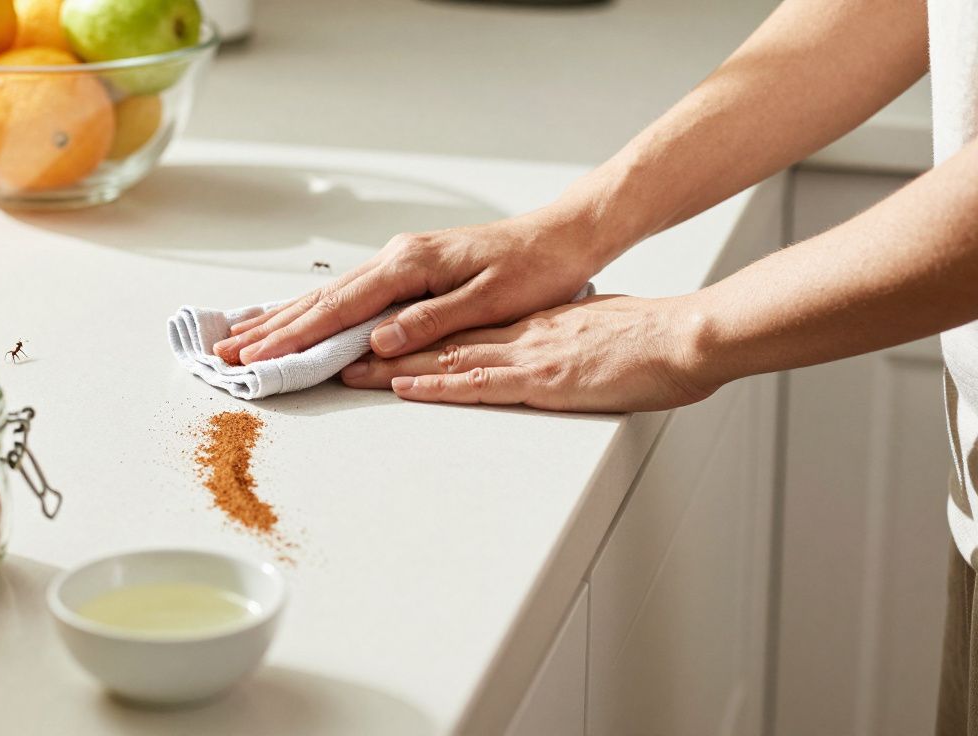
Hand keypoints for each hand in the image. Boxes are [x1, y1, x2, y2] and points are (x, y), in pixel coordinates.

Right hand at [213, 208, 603, 364]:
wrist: (563, 236)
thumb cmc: (535, 268)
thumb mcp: (488, 301)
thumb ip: (430, 322)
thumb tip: (378, 341)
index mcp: (410, 265)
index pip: (339, 308)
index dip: (294, 337)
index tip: (257, 358)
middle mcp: (397, 258)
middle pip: (321, 299)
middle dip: (271, 328)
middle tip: (227, 352)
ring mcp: (400, 261)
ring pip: (329, 294)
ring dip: (285, 318)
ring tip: (245, 336)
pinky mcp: (408, 269)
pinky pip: (349, 293)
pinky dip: (316, 309)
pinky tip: (299, 317)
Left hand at [339, 295, 720, 411]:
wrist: (686, 336)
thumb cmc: (649, 338)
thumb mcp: (591, 331)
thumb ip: (559, 340)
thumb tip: (546, 348)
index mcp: (527, 325)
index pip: (454, 326)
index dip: (406, 332)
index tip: (368, 337)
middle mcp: (517, 334)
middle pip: (434, 338)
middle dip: (381, 347)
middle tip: (337, 351)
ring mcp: (527, 354)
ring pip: (444, 356)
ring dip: (390, 366)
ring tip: (345, 370)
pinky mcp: (544, 378)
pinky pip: (480, 381)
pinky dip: (437, 383)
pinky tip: (405, 385)